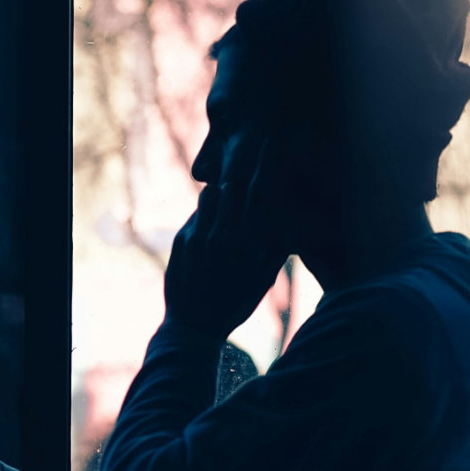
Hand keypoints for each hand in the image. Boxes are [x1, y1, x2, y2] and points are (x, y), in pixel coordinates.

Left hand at [165, 138, 290, 338]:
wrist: (193, 327)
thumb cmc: (234, 304)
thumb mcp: (262, 280)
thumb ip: (275, 248)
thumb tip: (288, 223)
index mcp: (249, 245)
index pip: (261, 194)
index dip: (267, 165)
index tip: (273, 143)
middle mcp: (224, 237)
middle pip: (235, 186)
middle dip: (244, 168)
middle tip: (252, 150)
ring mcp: (199, 237)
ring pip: (211, 196)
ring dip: (221, 194)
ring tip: (228, 197)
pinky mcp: (181, 240)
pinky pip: (197, 215)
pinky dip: (206, 215)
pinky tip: (211, 226)